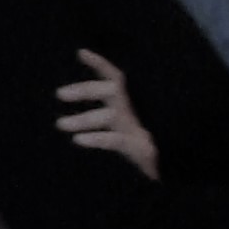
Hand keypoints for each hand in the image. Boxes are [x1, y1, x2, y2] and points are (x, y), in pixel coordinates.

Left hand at [57, 50, 157, 178]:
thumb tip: (64, 111)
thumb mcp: (119, 131)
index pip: (115, 78)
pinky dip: (98, 138)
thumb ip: (99, 117)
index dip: (100, 64)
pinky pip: (117, 141)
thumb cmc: (136, 151)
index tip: (80, 52)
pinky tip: (78, 140)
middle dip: (86, 90)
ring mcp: (138, 131)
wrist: (169, 176)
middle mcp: (134, 114)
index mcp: (128, 106)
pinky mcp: (142, 150)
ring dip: (85, 118)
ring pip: (112, 116)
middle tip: (59, 94)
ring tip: (60, 124)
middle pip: (113, 91)